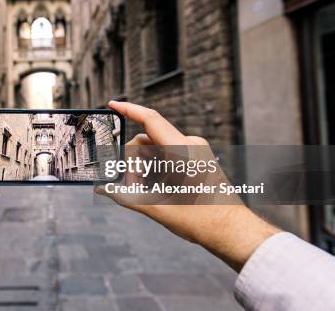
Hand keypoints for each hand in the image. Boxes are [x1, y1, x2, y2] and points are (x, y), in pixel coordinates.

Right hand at [99, 101, 279, 270]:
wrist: (232, 231)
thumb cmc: (202, 221)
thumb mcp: (158, 208)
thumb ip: (126, 196)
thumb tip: (101, 189)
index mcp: (182, 151)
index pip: (150, 119)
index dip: (128, 109)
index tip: (111, 104)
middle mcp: (189, 145)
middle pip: (146, 141)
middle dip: (132, 163)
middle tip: (131, 189)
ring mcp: (194, 150)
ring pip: (155, 149)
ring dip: (142, 167)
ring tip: (142, 193)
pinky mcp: (196, 157)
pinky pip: (166, 154)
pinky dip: (154, 168)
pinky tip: (153, 189)